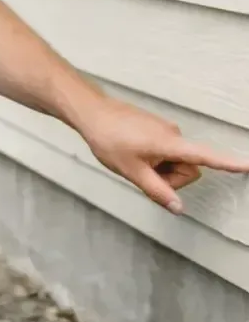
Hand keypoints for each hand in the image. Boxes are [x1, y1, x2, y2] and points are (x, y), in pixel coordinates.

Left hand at [79, 97, 248, 213]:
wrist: (92, 113)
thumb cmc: (110, 140)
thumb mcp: (132, 172)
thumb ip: (158, 191)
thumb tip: (179, 208)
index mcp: (170, 144)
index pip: (205, 156)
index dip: (229, 163)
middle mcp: (174, 134)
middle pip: (188, 169)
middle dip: (170, 178)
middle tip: (143, 173)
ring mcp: (166, 131)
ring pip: (176, 162)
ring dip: (161, 169)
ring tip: (135, 160)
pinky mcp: (159, 129)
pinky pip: (166, 152)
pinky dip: (156, 160)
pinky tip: (134, 154)